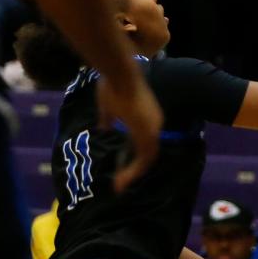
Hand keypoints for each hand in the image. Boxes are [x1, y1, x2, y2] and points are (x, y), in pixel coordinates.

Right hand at [96, 73, 162, 192]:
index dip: (134, 158)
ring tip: (119, 185)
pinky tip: (121, 179)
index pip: (144, 143)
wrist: (120, 73)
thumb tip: (103, 129)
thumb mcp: (109, 106)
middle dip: (134, 170)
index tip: (122, 168)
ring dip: (133, 174)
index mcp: (148, 118)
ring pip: (147, 159)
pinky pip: (144, 158)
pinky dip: (134, 171)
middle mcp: (155, 124)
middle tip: (120, 183)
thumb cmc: (113, 85)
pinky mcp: (147, 132)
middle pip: (148, 154)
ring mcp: (153, 128)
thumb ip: (108, 119)